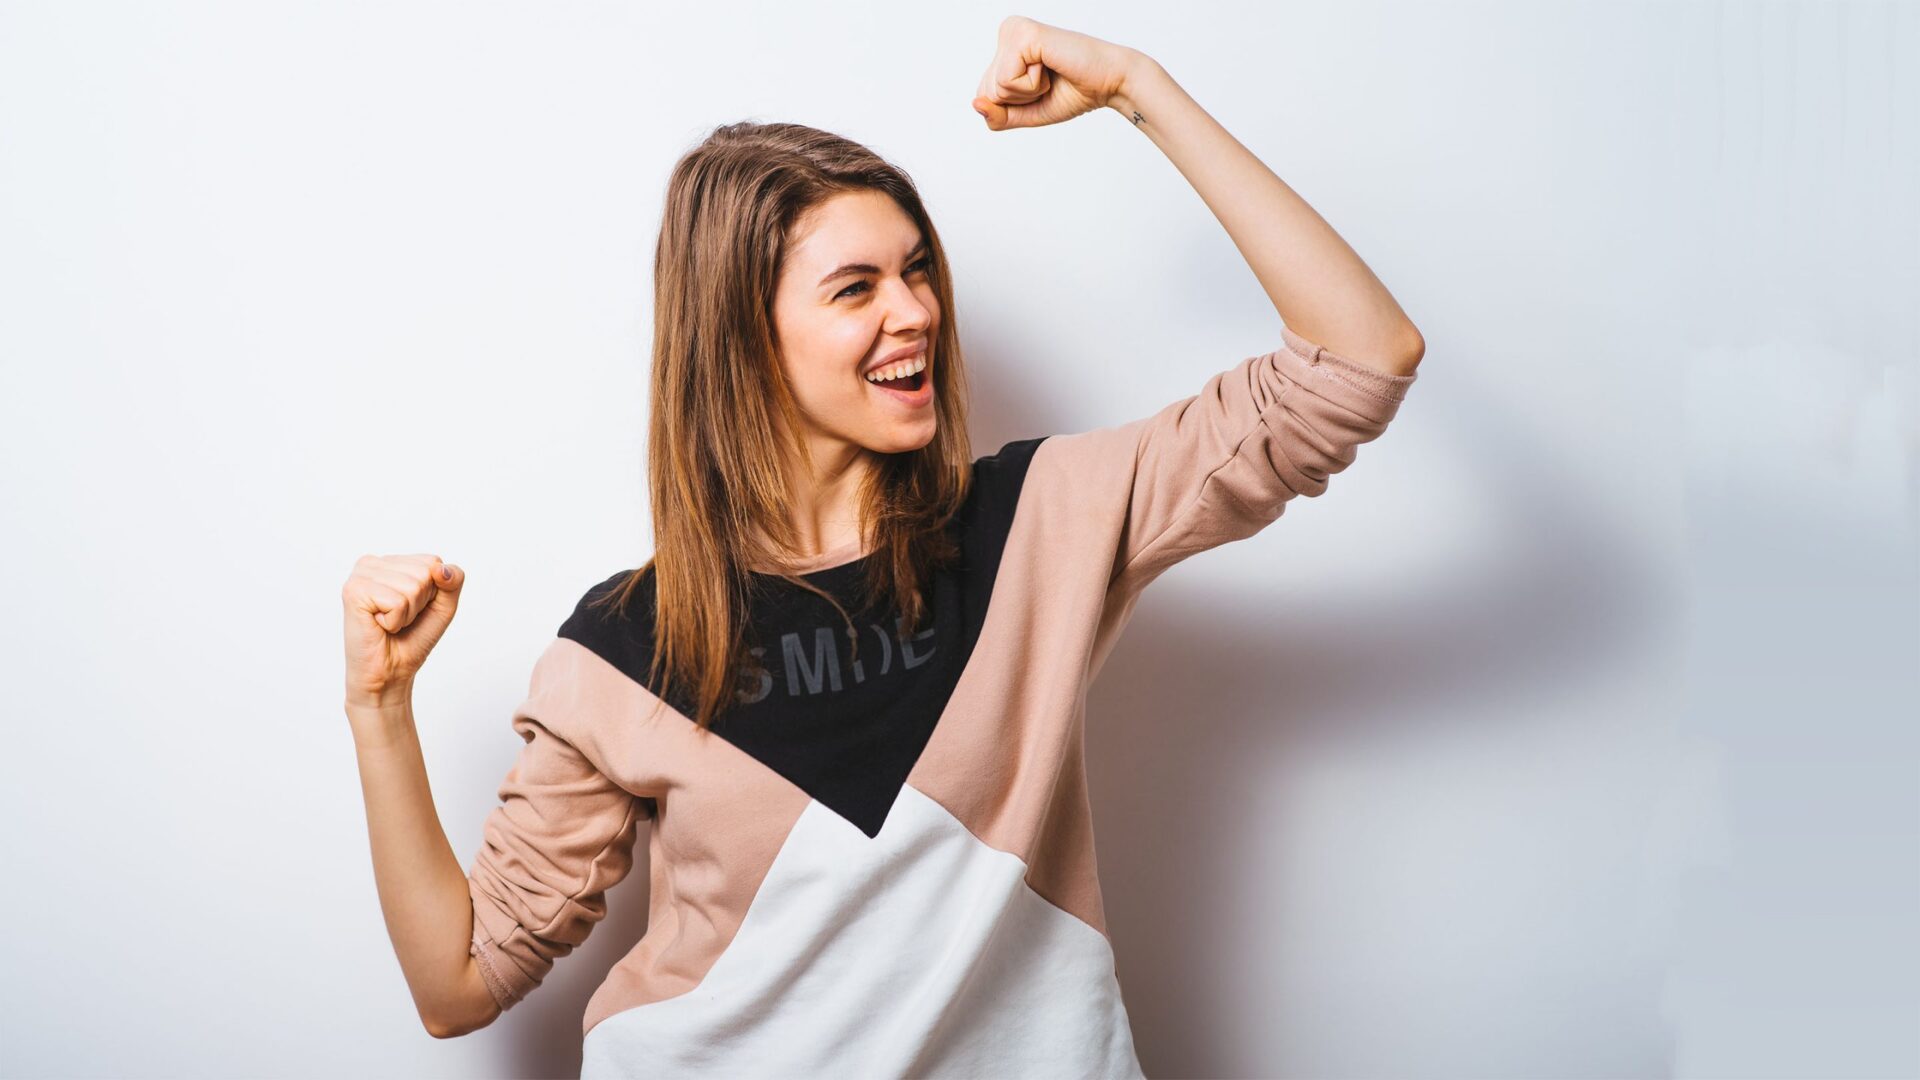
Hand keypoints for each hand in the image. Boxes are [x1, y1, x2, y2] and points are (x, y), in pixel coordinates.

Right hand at [341, 553, 463, 708]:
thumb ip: (453, 580)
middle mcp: (372, 563)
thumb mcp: (443, 605)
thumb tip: (440, 569)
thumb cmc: (413, 638)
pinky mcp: (354, 591)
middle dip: (420, 603)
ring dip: (407, 613)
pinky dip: (396, 621)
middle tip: (399, 619)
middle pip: (424, 572)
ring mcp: (360, 575)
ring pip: (413, 586)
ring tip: (389, 623)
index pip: (433, 562)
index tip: (413, 609)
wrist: (390, 672)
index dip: (433, 592)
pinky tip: (379, 625)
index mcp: (391, 561)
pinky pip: (398, 602)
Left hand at [971, 16, 1142, 130]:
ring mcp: (1013, 30)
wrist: (1109, 83)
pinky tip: (1050, 67)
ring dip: (1027, 93)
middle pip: (986, 92)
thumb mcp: (1026, 113)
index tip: (1042, 87)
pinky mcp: (1022, 35)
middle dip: (1019, 101)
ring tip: (1050, 73)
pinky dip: (1032, 87)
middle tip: (1049, 81)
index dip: (1015, 106)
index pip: (984, 95)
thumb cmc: (1072, 93)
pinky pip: (1006, 82)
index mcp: (1005, 47)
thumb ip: (997, 115)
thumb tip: (975, 104)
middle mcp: (1007, 32)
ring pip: (994, 89)